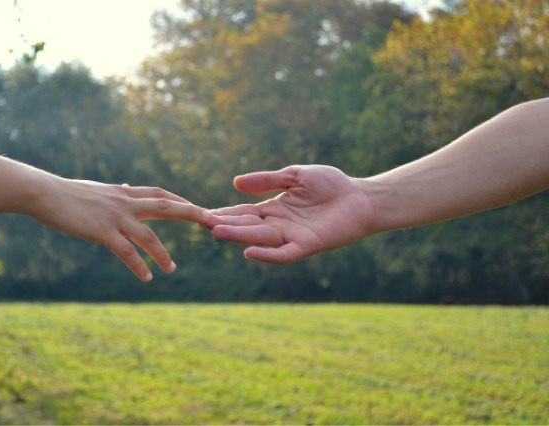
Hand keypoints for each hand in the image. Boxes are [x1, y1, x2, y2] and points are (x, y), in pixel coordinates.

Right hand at [32, 177, 211, 280]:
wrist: (43, 193)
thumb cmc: (68, 193)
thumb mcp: (98, 189)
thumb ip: (116, 191)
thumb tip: (125, 185)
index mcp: (125, 192)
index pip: (161, 194)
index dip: (182, 201)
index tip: (200, 208)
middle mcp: (125, 202)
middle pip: (166, 206)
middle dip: (191, 213)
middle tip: (212, 221)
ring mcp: (115, 217)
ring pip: (149, 236)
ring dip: (164, 254)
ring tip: (173, 269)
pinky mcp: (102, 232)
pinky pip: (126, 252)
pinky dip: (139, 265)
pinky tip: (147, 277)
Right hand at [207, 165, 376, 263]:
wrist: (361, 197)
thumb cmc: (331, 184)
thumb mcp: (295, 175)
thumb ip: (267, 180)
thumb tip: (235, 183)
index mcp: (274, 209)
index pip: (244, 212)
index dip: (225, 213)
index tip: (201, 213)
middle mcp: (279, 225)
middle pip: (247, 226)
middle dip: (226, 224)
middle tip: (201, 223)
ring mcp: (292, 237)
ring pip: (260, 238)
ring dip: (238, 236)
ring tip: (217, 232)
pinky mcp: (307, 246)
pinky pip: (283, 254)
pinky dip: (267, 255)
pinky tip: (249, 252)